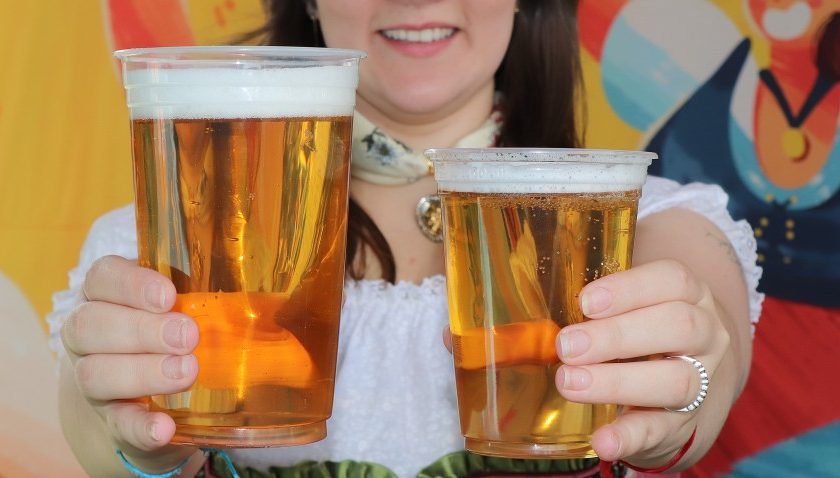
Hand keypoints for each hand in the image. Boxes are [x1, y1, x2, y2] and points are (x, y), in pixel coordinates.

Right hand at [60, 255, 200, 470]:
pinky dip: (140, 426)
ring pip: (95, 374)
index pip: (102, 277)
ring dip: (142, 373)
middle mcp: (89, 335)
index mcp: (107, 294)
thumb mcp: (188, 306)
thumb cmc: (176, 333)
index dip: (131, 284)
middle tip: (188, 336)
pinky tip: (164, 427)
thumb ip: (210, 296)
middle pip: (90, 325)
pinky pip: (117, 424)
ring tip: (187, 372)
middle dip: (141, 329)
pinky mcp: (111, 420)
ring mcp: (94, 380)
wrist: (156, 398)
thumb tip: (278, 301)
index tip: (168, 296)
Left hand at [555, 259, 730, 468]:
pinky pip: (661, 431)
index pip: (672, 280)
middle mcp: (706, 335)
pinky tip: (601, 441)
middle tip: (567, 347)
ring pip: (675, 380)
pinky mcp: (683, 424)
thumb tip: (540, 318)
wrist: (693, 382)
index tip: (586, 303)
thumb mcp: (638, 306)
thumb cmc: (648, 330)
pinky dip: (629, 437)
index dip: (628, 289)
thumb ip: (600, 306)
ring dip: (617, 382)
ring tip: (570, 383)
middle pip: (677, 327)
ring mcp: (701, 382)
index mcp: (691, 295)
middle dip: (616, 336)